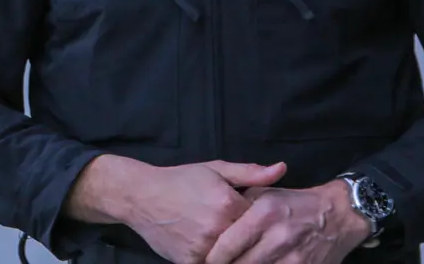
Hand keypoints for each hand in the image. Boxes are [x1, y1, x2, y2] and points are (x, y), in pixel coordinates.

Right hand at [65, 156, 287, 263]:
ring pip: (234, 258)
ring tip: (224, 238)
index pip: (261, 222)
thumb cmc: (180, 180)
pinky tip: (213, 249)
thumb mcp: (215, 169)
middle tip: (239, 232)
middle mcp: (217, 228)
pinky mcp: (190, 262)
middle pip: (249, 243)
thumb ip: (250, 173)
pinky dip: (216, 259)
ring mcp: (203, 248)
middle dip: (250, 240)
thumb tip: (282, 169)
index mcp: (227, 203)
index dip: (261, 222)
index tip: (259, 221)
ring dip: (235, 253)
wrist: (141, 196)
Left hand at [203, 180, 372, 263]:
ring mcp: (294, 258)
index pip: (228, 244)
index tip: (205, 261)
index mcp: (264, 214)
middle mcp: (278, 237)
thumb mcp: (266, 194)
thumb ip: (241, 206)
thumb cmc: (296, 203)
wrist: (339, 214)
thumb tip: (218, 224)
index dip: (213, 258)